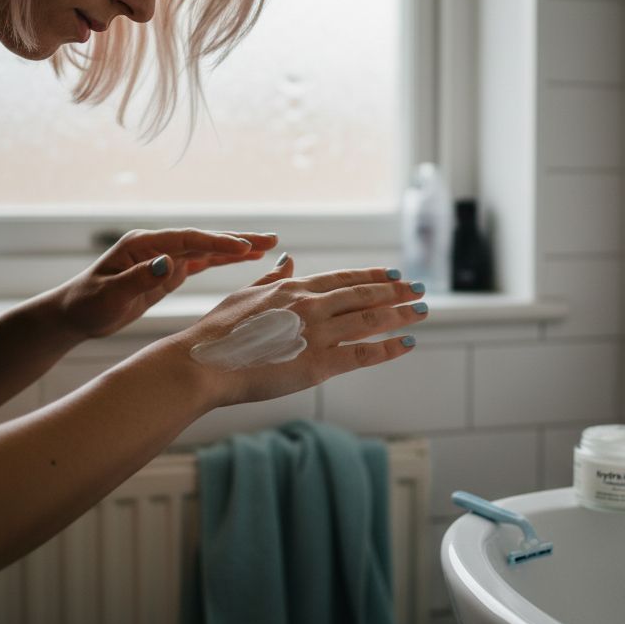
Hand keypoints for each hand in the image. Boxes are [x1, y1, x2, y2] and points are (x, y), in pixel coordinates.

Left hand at [54, 228, 277, 339]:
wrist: (73, 314)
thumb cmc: (87, 304)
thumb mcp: (110, 294)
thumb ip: (139, 278)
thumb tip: (169, 263)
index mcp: (142, 244)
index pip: (187, 240)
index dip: (217, 242)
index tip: (244, 248)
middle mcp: (156, 246)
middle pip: (203, 239)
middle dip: (237, 239)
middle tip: (270, 239)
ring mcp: (163, 257)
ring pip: (207, 250)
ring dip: (237, 248)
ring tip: (268, 246)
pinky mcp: (167, 272)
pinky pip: (202, 263)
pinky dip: (224, 260)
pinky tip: (246, 259)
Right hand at [169, 256, 428, 407]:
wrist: (202, 364)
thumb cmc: (216, 332)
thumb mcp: (244, 295)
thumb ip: (272, 279)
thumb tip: (289, 258)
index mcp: (293, 288)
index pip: (343, 278)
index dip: (372, 276)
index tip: (394, 274)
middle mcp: (310, 305)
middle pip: (364, 295)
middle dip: (396, 292)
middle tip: (420, 289)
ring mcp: (317, 334)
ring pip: (370, 320)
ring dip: (401, 314)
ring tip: (423, 310)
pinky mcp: (318, 364)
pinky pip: (363, 354)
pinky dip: (388, 347)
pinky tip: (407, 342)